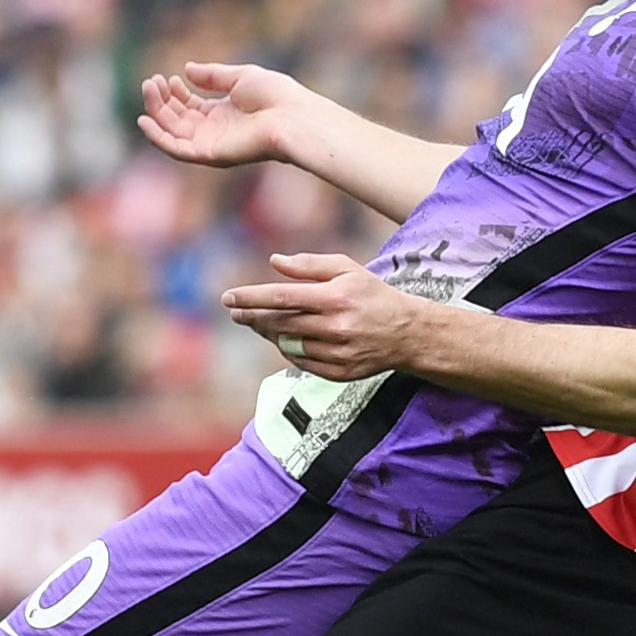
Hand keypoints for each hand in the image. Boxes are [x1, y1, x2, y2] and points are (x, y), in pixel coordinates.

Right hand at [137, 60, 322, 170]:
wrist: (291, 116)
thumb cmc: (274, 96)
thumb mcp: (240, 76)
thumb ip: (213, 75)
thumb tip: (187, 70)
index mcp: (222, 114)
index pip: (189, 106)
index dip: (175, 93)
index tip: (168, 77)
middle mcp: (214, 131)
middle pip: (177, 118)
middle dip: (161, 99)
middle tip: (151, 81)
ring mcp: (210, 144)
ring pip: (172, 131)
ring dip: (156, 112)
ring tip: (148, 90)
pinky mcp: (210, 154)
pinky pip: (176, 150)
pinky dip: (158, 137)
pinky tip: (144, 120)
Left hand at [222, 253, 426, 379]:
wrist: (407, 333)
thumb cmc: (373, 295)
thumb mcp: (347, 269)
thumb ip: (310, 265)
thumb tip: (275, 262)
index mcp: (335, 297)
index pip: (282, 297)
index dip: (251, 298)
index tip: (229, 298)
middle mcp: (335, 327)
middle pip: (280, 324)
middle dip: (253, 317)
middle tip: (237, 312)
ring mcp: (336, 353)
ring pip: (288, 345)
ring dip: (269, 334)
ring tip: (260, 323)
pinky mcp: (338, 373)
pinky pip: (302, 362)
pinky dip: (289, 350)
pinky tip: (286, 339)